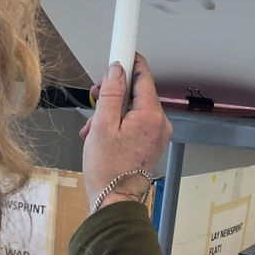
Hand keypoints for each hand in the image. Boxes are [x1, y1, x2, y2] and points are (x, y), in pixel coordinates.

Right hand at [80, 55, 171, 210]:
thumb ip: (111, 93)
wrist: (114, 200)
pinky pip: (137, 122)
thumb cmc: (107, 167)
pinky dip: (120, 122)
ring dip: (114, 110)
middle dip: (115, 92)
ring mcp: (158, 134)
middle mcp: (160, 122)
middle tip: (94, 97)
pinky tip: (102, 134)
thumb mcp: (102, 124)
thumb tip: (116, 69)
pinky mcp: (152, 142)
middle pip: (138, 92)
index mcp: (151, 115)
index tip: (119, 53)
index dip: (130, 63)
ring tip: (94, 126)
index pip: (144, 76)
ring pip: (135, 108)